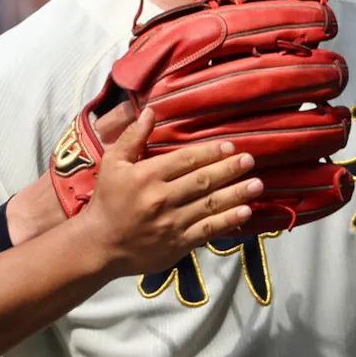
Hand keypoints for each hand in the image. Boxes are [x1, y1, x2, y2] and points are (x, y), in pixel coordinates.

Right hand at [84, 108, 260, 275]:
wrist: (99, 245)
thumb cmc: (106, 201)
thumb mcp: (112, 164)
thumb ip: (132, 137)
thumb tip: (150, 111)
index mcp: (147, 176)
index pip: (185, 160)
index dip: (210, 152)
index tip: (230, 146)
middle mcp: (162, 199)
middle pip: (202, 181)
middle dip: (229, 169)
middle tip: (249, 160)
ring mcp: (172, 223)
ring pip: (210, 205)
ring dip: (236, 194)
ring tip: (256, 184)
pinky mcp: (178, 244)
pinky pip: (207, 230)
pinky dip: (228, 221)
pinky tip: (245, 212)